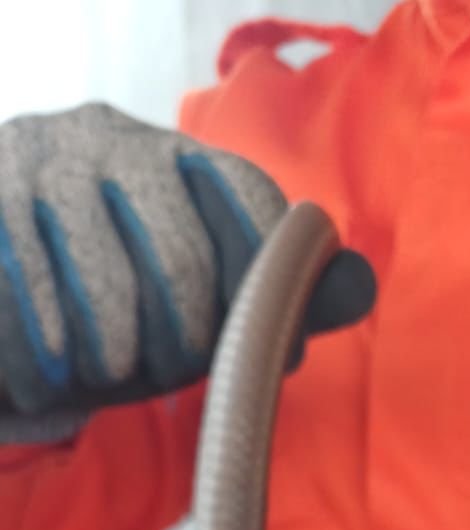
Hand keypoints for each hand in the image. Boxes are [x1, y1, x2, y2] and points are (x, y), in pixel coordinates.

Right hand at [0, 104, 374, 437]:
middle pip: (181, 260)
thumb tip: (362, 284)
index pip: (250, 207)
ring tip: (111, 375)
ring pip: (104, 284)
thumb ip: (285, 296)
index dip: (269, 289)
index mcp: (187, 158)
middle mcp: (118, 141)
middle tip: (173, 373)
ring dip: (116, 355)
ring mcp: (49, 163)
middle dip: (188, 341)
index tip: (274, 350)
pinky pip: (31, 290)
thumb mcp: (213, 304)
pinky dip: (55, 351)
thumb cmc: (132, 297)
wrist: (15, 279)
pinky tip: (62, 375)